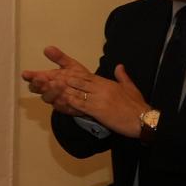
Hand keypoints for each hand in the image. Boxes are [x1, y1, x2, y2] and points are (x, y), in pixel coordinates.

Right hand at [20, 44, 92, 110]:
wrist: (93, 92)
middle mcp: (48, 90)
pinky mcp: (65, 108)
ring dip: (51, 91)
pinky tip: (66, 96)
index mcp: (47, 79)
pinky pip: (61, 106)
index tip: (26, 74)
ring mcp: (55, 100)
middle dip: (38, 84)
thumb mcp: (70, 65)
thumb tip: (47, 48)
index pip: (34, 78)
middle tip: (40, 79)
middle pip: (37, 89)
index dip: (30, 77)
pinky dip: (62, 101)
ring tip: (58, 84)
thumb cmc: (78, 78)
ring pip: (48, 98)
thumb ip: (59, 58)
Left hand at [25, 45, 146, 134]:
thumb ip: (122, 76)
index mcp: (106, 82)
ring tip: (44, 86)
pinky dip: (67, 101)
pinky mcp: (98, 109)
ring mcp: (98, 98)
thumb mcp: (130, 88)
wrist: (144, 119)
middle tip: (41, 77)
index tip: (54, 72)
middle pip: (75, 80)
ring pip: (75, 90)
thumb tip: (119, 65)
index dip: (68, 73)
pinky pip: (79, 104)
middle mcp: (100, 88)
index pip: (83, 75)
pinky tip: (56, 100)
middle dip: (58, 79)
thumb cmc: (137, 105)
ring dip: (58, 89)